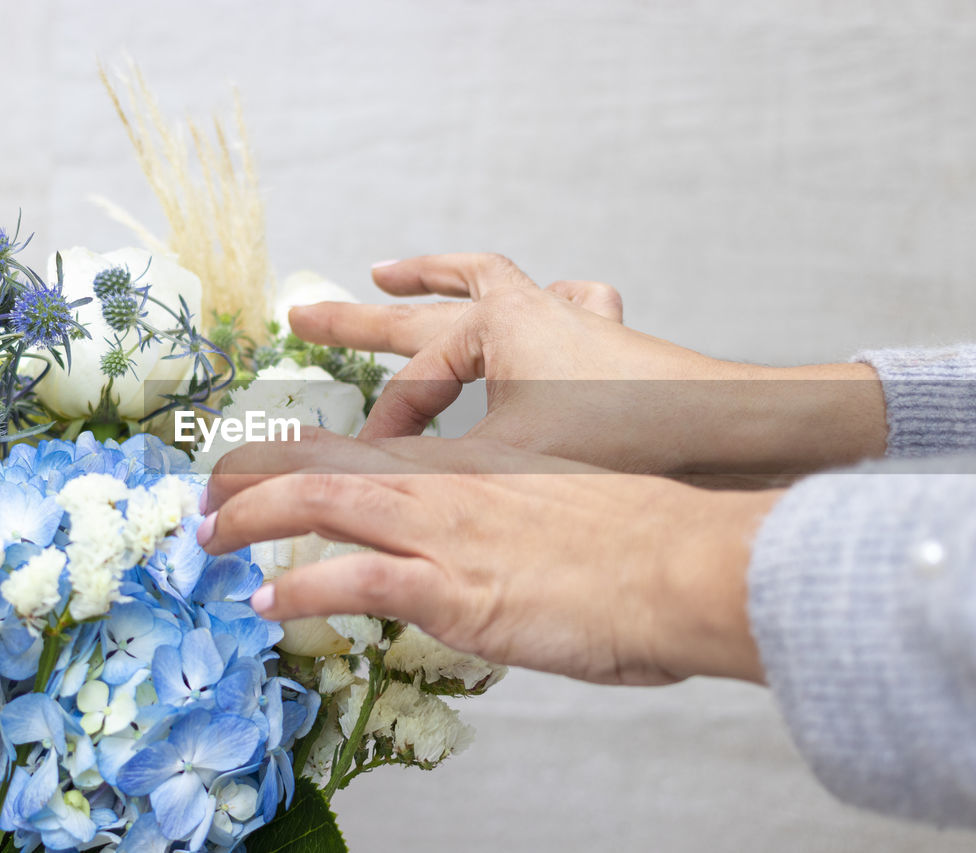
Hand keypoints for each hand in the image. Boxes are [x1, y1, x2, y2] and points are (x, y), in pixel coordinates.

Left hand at [201, 428, 776, 685]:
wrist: (682, 564)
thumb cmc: (639, 539)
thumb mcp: (565, 505)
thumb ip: (517, 513)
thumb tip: (499, 539)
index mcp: (468, 462)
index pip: (361, 443)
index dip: (300, 452)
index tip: (262, 464)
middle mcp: (442, 483)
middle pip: (321, 459)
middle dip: (250, 473)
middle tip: (205, 494)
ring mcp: (441, 530)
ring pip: (317, 500)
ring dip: (249, 517)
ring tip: (207, 537)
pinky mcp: (451, 587)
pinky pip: (352, 581)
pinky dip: (301, 590)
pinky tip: (267, 603)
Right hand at [289, 254, 885, 474]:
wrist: (738, 435)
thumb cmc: (633, 445)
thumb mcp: (516, 465)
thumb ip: (436, 481)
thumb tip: (364, 508)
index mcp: (498, 329)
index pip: (415, 384)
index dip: (383, 431)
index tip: (369, 472)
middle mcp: (528, 312)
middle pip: (426, 312)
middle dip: (360, 319)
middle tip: (303, 314)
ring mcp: (569, 321)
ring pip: (489, 285)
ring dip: (438, 282)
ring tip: (393, 275)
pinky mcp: (606, 341)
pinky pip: (557, 303)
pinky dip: (532, 301)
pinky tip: (538, 299)